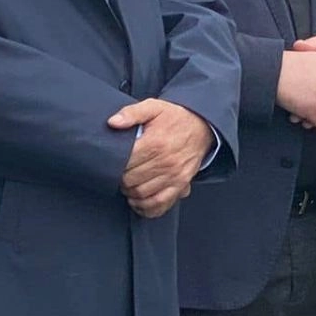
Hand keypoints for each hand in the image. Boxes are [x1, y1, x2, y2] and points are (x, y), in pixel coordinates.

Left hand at [108, 99, 214, 218]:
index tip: (112, 161)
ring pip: (142, 193)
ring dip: (130, 193)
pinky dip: (147, 208)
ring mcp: (174, 176)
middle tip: (118, 174)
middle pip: (130, 180)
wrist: (202, 125)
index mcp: (155, 143)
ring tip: (127, 186)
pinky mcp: (181, 184)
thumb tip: (113, 123)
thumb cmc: (175, 118)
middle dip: (120, 179)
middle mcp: (165, 162)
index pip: (125, 163)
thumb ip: (131, 113)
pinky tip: (138, 202)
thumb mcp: (153, 107)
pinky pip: (161, 204)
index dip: (114, 164)